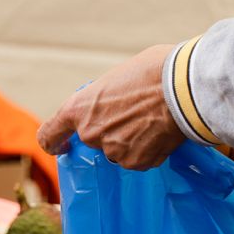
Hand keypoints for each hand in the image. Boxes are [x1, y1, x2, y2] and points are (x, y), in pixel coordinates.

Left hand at [39, 45, 185, 170]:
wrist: (184, 89)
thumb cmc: (153, 71)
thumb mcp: (116, 78)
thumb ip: (105, 99)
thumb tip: (113, 105)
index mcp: (79, 109)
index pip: (49, 135)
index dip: (54, 142)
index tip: (63, 145)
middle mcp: (91, 134)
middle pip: (94, 139)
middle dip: (110, 130)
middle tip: (133, 114)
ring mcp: (113, 152)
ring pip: (118, 150)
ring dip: (130, 140)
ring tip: (152, 120)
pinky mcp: (137, 163)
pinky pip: (138, 158)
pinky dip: (148, 149)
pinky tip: (161, 132)